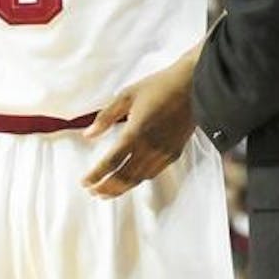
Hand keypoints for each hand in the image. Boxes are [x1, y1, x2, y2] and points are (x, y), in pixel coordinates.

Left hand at [82, 55, 199, 197]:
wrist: (193, 86)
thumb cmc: (159, 86)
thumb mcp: (126, 95)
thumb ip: (105, 117)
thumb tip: (88, 134)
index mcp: (135, 132)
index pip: (111, 162)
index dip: (96, 175)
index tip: (85, 182)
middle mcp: (150, 147)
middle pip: (124, 176)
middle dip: (106, 187)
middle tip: (93, 192)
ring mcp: (164, 152)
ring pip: (139, 179)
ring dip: (121, 188)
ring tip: (107, 192)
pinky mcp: (174, 153)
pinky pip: (153, 173)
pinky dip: (138, 181)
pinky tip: (130, 180)